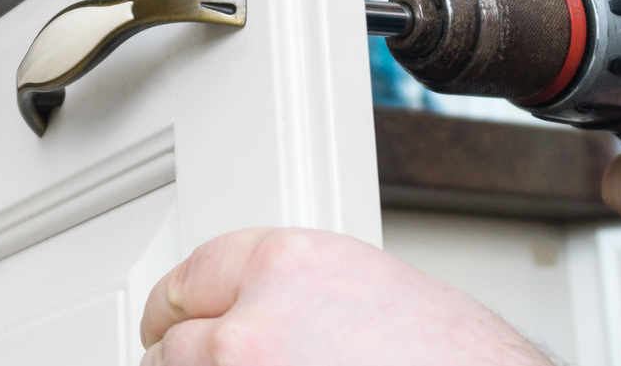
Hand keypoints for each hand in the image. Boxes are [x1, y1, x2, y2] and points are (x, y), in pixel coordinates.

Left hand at [138, 227, 552, 365]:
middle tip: (188, 363)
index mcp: (287, 265)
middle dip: (180, 357)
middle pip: (174, 342)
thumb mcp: (365, 288)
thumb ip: (293, 291)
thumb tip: (250, 313)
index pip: (192, 275)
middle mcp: (255, 324)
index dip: (177, 305)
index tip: (167, 320)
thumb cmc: (454, 357)